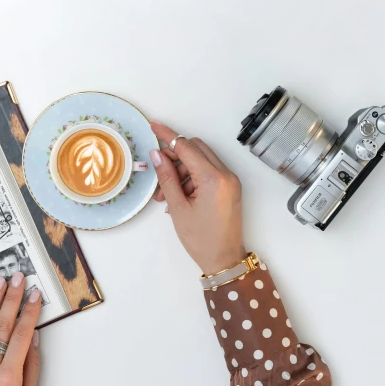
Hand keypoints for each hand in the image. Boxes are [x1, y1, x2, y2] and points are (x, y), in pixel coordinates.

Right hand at [149, 122, 244, 275]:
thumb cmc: (201, 239)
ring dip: (182, 169)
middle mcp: (225, 174)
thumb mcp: (178, 208)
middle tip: (159, 170)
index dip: (168, 136)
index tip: (153, 126)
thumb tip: (157, 154)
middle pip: (196, 148)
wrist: (224, 259)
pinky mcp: (230, 186)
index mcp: (213, 179)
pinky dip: (192, 176)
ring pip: (201, 158)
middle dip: (175, 155)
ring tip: (166, 194)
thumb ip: (167, 177)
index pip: (187, 147)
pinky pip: (208, 170)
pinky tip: (179, 195)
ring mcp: (230, 180)